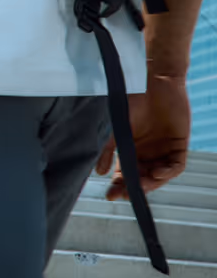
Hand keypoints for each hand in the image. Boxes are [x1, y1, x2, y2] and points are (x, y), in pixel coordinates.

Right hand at [95, 72, 191, 199]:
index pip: (127, 175)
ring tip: (141, 185)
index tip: (110, 195)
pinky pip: (176, 166)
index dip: (120, 186)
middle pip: (143, 179)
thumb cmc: (133, 102)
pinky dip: (167, 172)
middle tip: (124, 194)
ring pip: (160, 176)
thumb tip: (99, 172)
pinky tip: (157, 172)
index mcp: (133, 151)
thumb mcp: (117, 128)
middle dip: (135, 188)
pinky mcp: (180, 145)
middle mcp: (149, 153)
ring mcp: (165, 150)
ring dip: (151, 183)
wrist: (154, 82)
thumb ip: (109, 150)